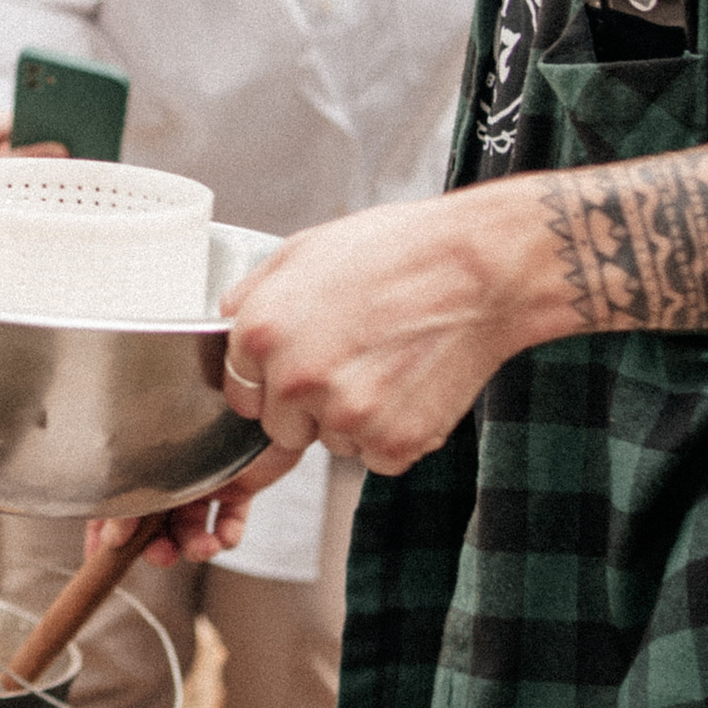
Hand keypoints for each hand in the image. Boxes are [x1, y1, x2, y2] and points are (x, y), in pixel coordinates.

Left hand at [216, 191, 537, 483]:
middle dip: (308, 406)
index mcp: (260, 333)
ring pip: (334, 441)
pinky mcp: (392, 444)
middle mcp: (294, 381)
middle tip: (354, 360)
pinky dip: (395, 432)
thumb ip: (254, 296)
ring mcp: (344, 417)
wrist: (480, 268)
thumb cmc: (397, 251)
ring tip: (392, 360)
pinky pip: (378, 456)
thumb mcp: (304, 250)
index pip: (240, 393)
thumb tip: (228, 323)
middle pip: (282, 427)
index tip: (301, 365)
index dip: (272, 380)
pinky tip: (415, 383)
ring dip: (356, 418)